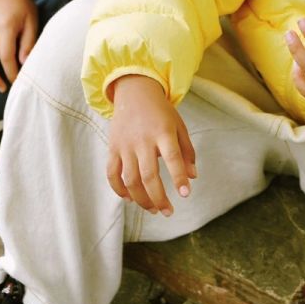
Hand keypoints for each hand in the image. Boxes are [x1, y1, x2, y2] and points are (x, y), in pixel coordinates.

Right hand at [106, 74, 196, 216]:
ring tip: (153, 209)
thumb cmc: (161, 111)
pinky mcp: (113, 147)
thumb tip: (192, 177)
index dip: (178, 178)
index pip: (172, 158)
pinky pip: (112, 173)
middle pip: (149, 176)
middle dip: (159, 198)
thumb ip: (187, 151)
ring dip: (141, 199)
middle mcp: (143, 140)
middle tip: (168, 212)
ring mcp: (125, 145)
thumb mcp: (179, 126)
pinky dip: (119, 189)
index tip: (184, 194)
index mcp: (163, 132)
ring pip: (130, 179)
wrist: (134, 91)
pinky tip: (130, 198)